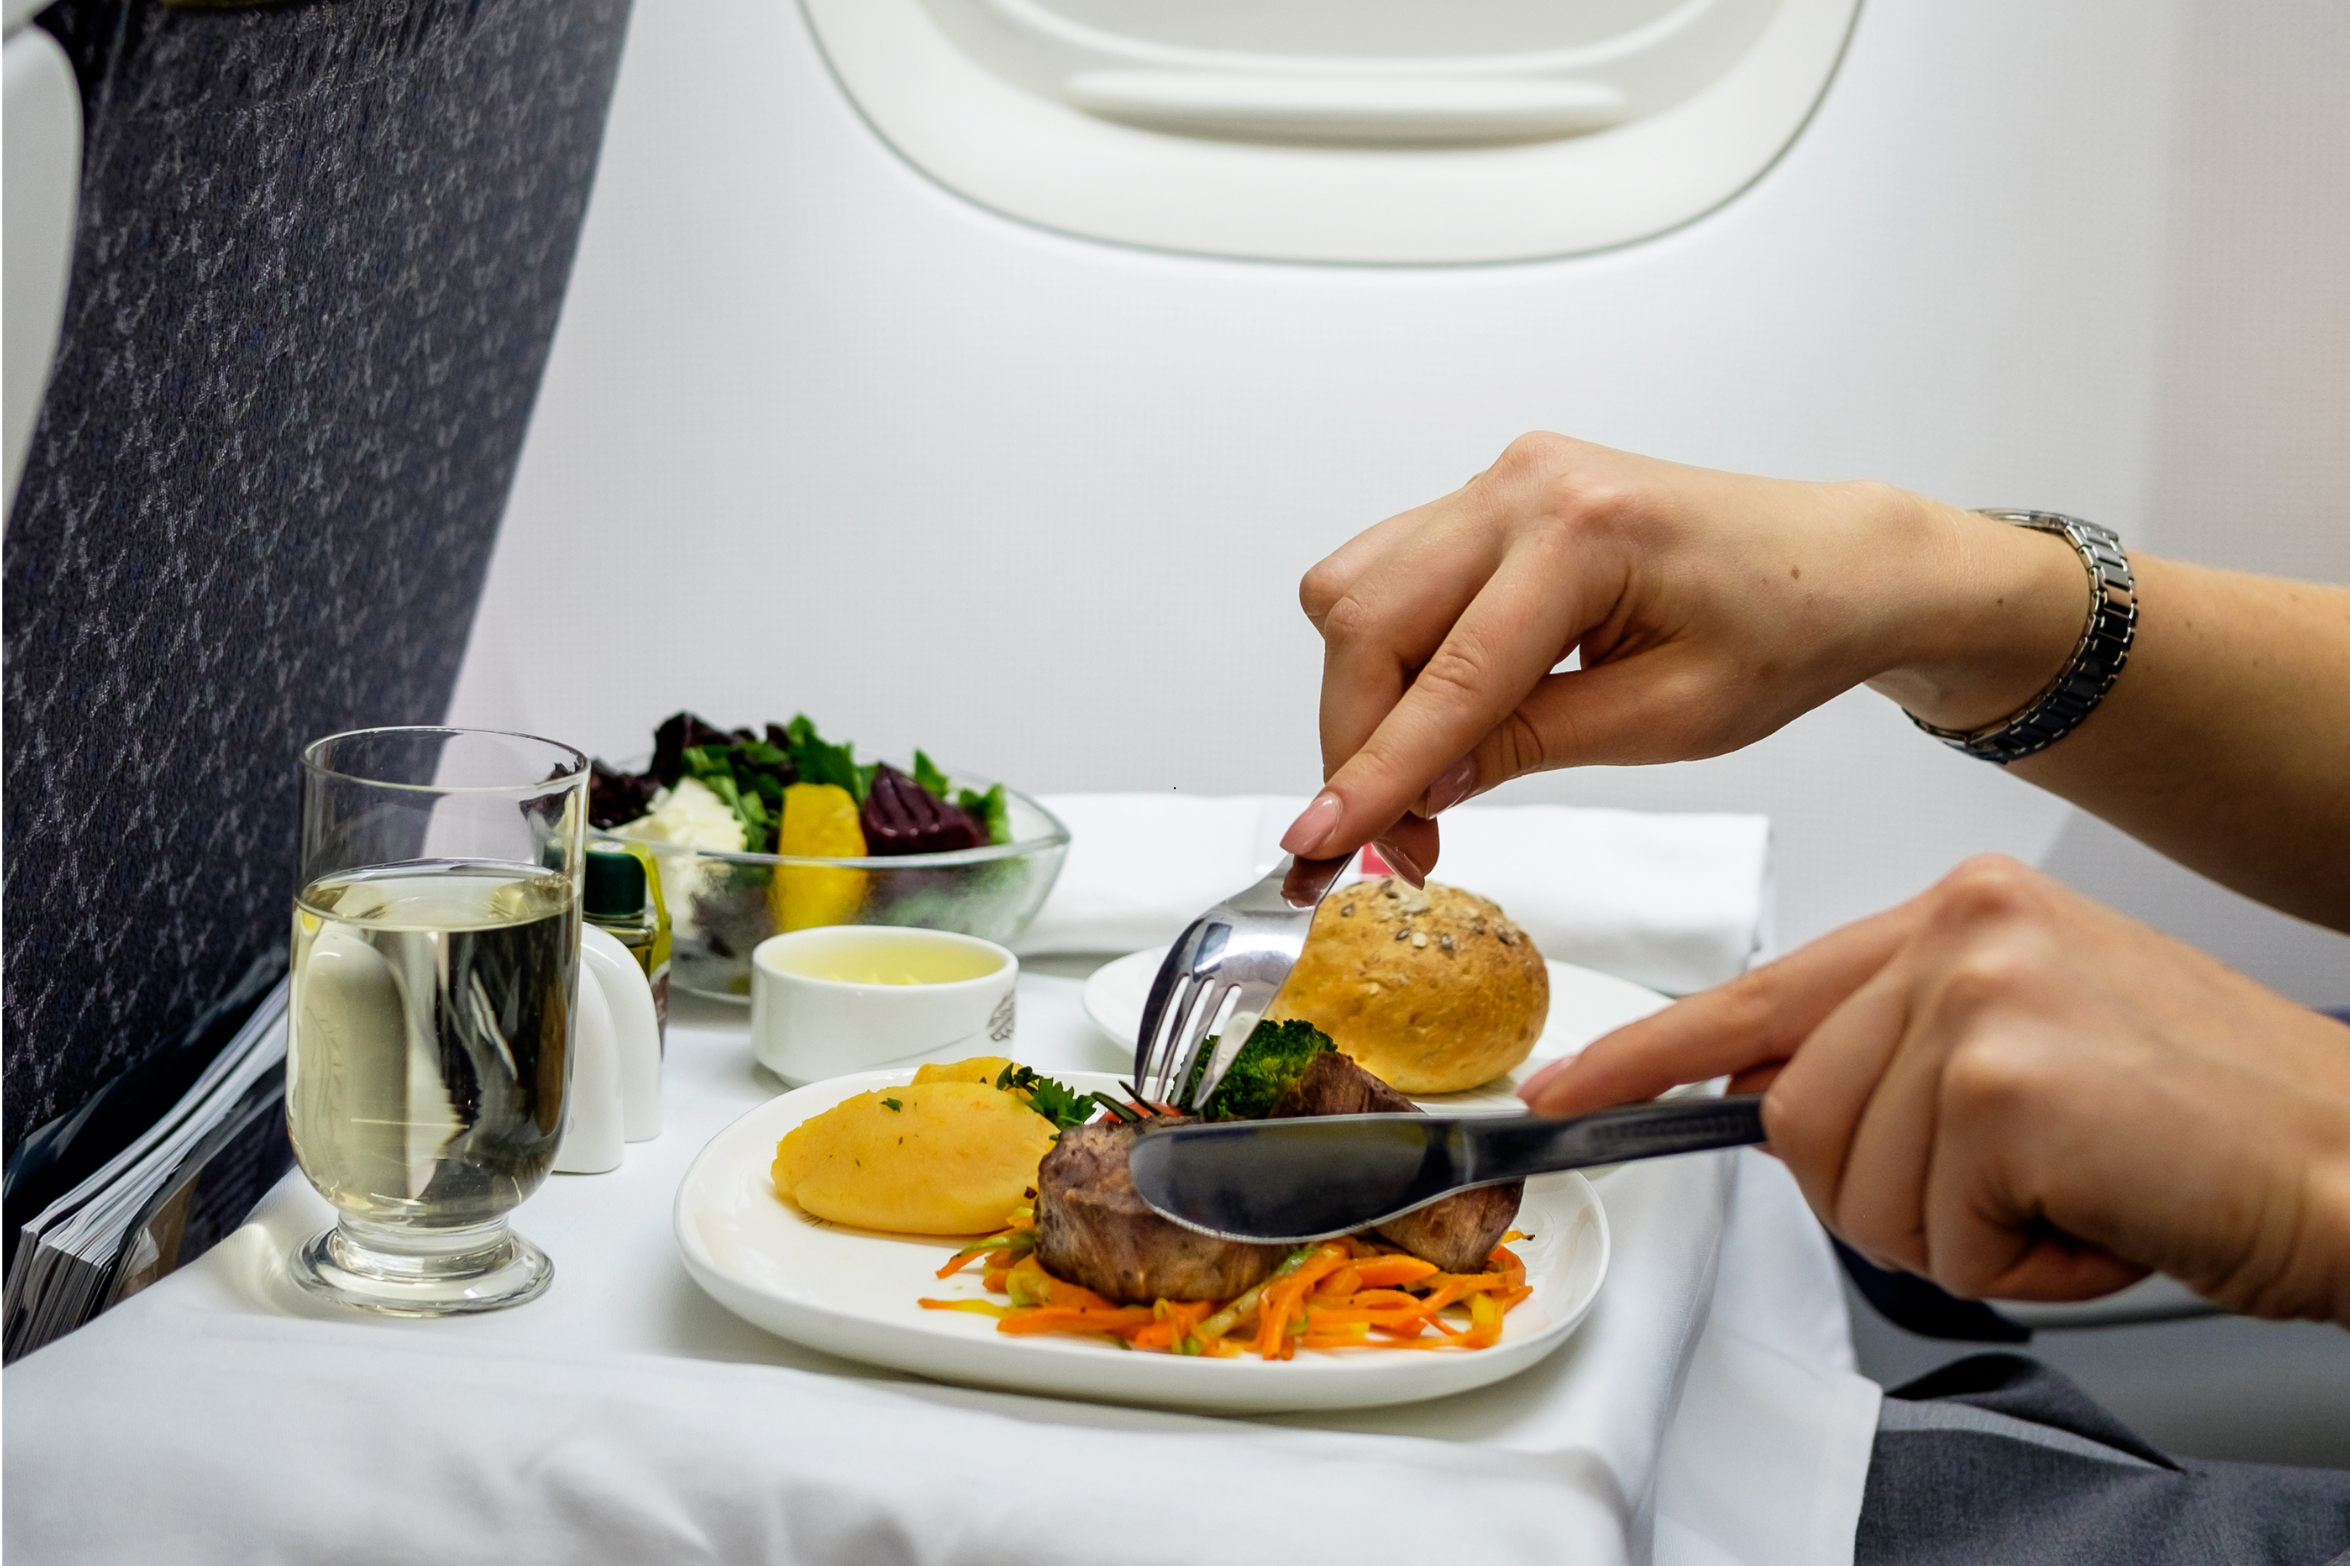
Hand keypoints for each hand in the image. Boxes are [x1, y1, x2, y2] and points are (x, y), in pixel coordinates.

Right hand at [1279, 433, 2086, 876]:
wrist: (1837, 563)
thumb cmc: (1784, 632)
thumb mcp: (1669, 720)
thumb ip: (1531, 744)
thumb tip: (1419, 787)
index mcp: (1587, 531)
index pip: (1450, 674)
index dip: (1378, 770)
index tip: (1319, 841)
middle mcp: (1526, 485)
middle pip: (1366, 621)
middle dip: (1358, 742)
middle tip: (1393, 844)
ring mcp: (1501, 480)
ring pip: (1355, 592)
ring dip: (1362, 699)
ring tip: (1419, 785)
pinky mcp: (1491, 497)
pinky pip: (1387, 572)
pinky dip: (1387, 656)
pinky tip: (1436, 715)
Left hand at [1520, 856, 2349, 1323]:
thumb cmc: (2205, 1123)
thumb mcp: (2032, 1048)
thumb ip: (1897, 1055)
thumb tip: (1772, 1099)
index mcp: (1959, 910)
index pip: (1764, 989)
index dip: (1653, 1054)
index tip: (1570, 1088)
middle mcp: (1957, 930)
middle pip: (1795, 1115)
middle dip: (1891, 1196)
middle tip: (2023, 1192)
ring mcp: (1974, 996)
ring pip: (1848, 1183)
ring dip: (1959, 1236)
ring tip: (2074, 1195)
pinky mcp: (2000, 1082)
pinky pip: (1929, 1233)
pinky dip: (2015, 1264)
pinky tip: (2098, 1215)